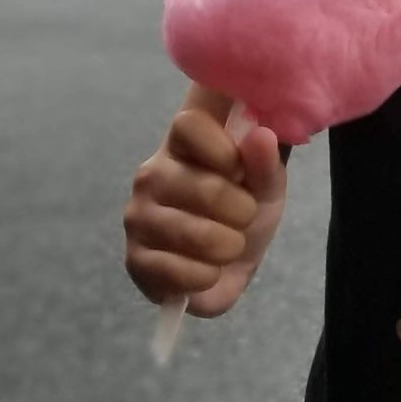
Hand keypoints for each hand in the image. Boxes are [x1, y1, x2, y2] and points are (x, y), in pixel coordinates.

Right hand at [123, 101, 287, 319]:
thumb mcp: (266, 184)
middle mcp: (151, 175)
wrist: (230, 264)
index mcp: (180, 145)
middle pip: (205, 189)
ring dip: (227, 248)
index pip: (190, 124)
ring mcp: (138, 217)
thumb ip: (264, 161)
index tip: (240, 169)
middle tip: (244, 218)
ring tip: (228, 246)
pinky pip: (177, 271)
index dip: (223, 148)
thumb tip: (261, 135)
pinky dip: (205, 276)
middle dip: (242, 212)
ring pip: (194, 234)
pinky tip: (208, 270)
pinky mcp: (134, 260)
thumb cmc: (243, 209)